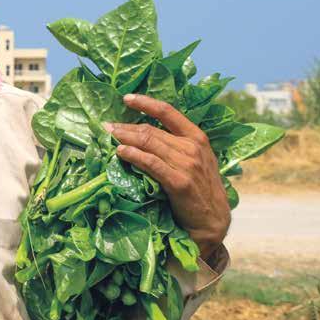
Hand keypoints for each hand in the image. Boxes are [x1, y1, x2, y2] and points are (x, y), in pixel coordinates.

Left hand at [103, 94, 230, 259]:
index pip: (168, 112)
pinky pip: (151, 163)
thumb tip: (143, 135)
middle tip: (107, 126)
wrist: (212, 221)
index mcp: (196, 137)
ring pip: (149, 143)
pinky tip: (120, 152)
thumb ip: (175, 146)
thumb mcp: (194, 161)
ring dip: (125, 138)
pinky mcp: (179, 181)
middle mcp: (192, 147)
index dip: (146, 103)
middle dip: (126, 126)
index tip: (126, 98)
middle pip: (151, 130)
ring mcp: (187, 164)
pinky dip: (133, 155)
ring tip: (109, 136)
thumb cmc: (199, 190)